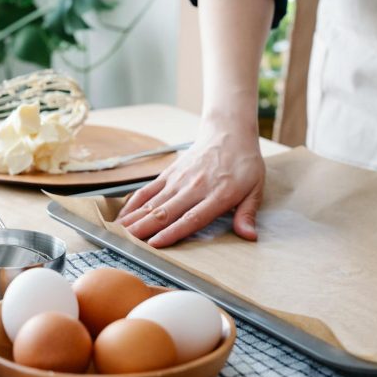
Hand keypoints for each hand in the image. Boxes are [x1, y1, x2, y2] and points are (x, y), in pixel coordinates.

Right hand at [116, 119, 264, 247]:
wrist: (229, 132)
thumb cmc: (244, 163)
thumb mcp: (255, 189)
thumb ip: (248, 213)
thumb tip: (250, 236)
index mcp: (218, 195)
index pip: (192, 218)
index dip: (173, 232)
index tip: (156, 244)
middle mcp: (195, 187)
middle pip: (167, 211)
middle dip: (146, 229)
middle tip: (129, 244)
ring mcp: (179, 179)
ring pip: (154, 202)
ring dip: (136, 218)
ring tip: (120, 233)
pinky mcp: (170, 173)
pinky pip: (149, 190)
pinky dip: (134, 203)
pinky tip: (123, 215)